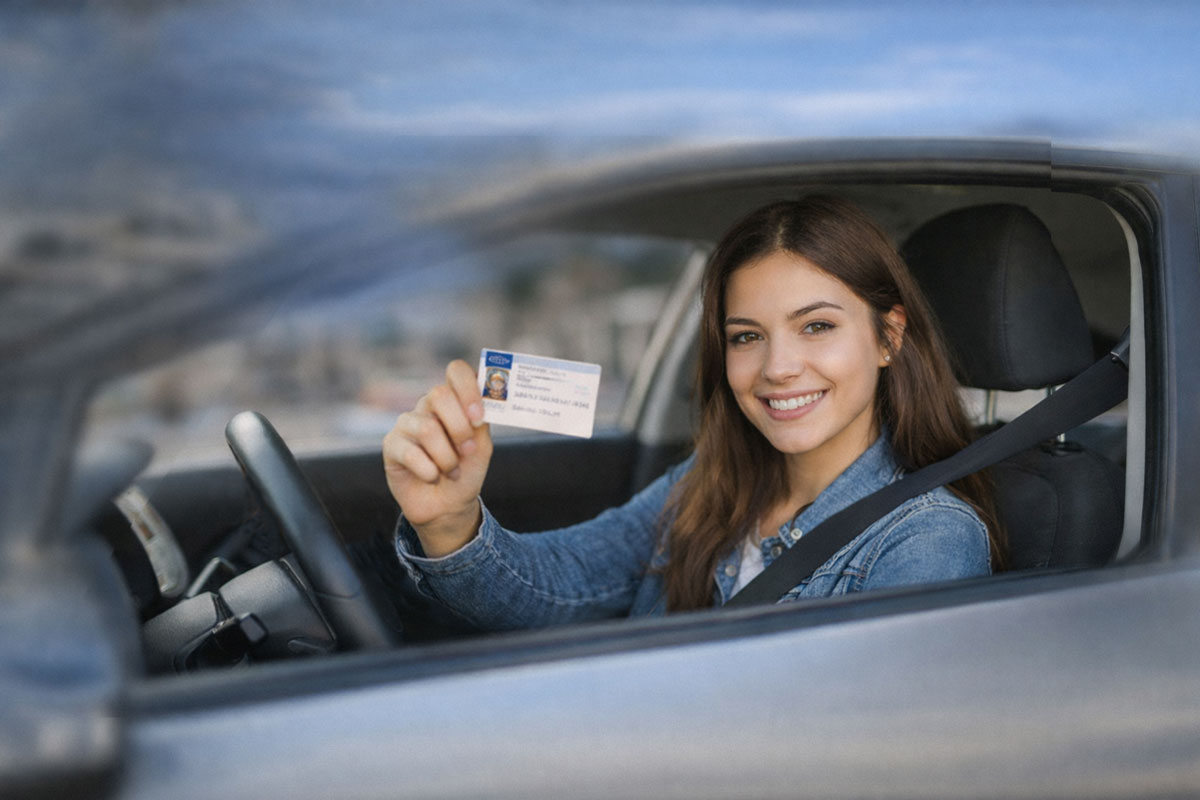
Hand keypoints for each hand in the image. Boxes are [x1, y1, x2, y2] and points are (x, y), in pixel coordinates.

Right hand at [383, 359, 491, 555]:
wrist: (448, 506)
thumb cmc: (466, 471)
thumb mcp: (481, 446)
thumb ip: (481, 420)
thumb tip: (482, 398)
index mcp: (453, 399)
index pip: (456, 371)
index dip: (468, 388)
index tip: (478, 416)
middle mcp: (428, 405)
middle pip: (438, 395)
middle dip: (459, 428)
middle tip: (466, 450)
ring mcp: (407, 423)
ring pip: (427, 428)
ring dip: (447, 457)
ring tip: (451, 471)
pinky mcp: (391, 444)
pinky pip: (410, 452)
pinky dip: (429, 471)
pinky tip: (432, 477)